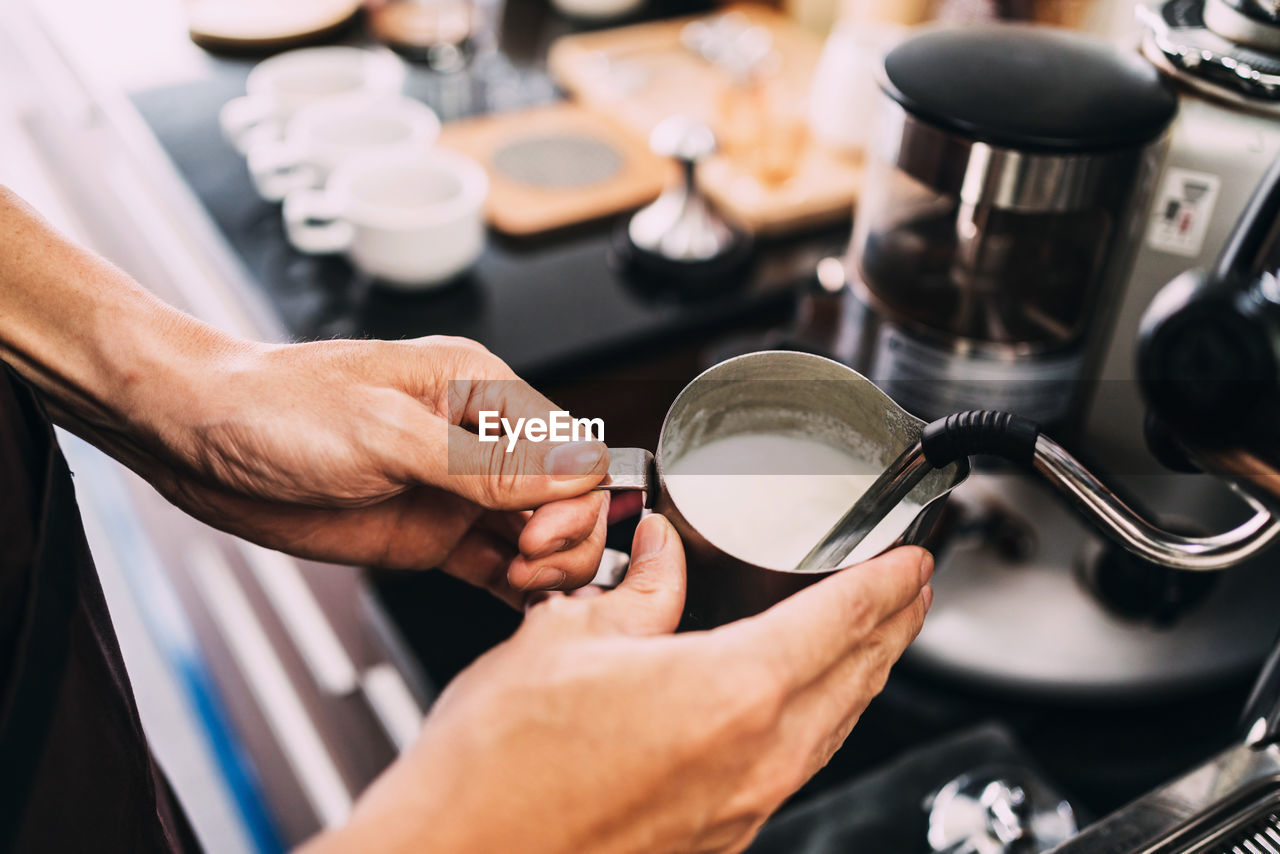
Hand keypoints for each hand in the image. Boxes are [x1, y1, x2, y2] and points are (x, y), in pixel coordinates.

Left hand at [0, 190, 611, 602]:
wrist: (198, 439)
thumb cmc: (279, 408)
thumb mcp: (388, 435)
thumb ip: (485, 466)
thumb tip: (576, 470)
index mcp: (479, 390)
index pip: (570, 447)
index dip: (572, 496)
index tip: (538, 534)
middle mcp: (477, 442)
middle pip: (567, 496)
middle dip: (567, 536)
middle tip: (529, 564)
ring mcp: (455, 494)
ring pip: (541, 536)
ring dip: (550, 567)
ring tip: (522, 585)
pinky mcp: (430, 537)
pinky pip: (497, 566)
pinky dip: (520, 588)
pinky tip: (521, 602)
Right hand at [309, 516, 933, 853]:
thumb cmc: (496, 768)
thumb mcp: (566, 639)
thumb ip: (637, 591)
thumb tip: (663, 552)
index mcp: (730, 694)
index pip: (841, 622)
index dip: (887, 582)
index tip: (914, 558)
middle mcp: (754, 762)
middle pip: (854, 679)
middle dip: (890, 627)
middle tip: (910, 591)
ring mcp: (739, 813)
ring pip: (829, 730)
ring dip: (859, 677)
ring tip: (870, 641)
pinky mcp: (713, 844)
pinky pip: (791, 768)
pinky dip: (813, 724)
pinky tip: (795, 708)